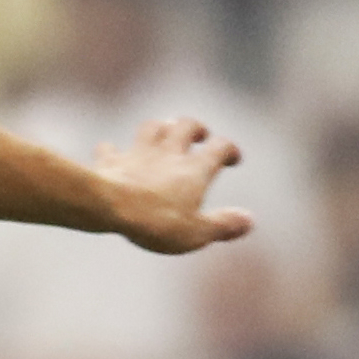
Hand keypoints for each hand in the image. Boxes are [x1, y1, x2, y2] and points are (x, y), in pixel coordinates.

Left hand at [91, 120, 253, 255]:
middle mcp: (168, 153)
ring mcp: (137, 153)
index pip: (220, 148)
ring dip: (159, 128)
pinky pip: (109, 149)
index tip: (233, 158)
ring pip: (152, 128)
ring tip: (163, 133)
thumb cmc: (156, 221)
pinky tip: (112, 153)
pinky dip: (112, 151)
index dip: (229, 150)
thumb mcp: (196, 232)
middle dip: (196, 128)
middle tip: (200, 134)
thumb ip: (223, 225)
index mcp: (195, 169)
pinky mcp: (110, 162)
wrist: (109, 207)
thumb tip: (249, 221)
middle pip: (186, 126)